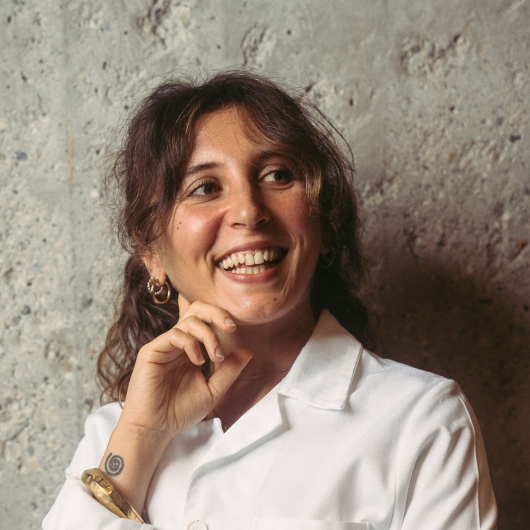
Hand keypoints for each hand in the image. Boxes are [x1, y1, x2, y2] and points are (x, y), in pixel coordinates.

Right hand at [118, 296, 252, 440]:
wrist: (155, 429)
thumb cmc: (181, 411)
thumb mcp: (213, 390)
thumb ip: (230, 370)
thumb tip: (249, 351)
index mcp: (192, 348)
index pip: (206, 320)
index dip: (222, 318)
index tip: (235, 329)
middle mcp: (178, 342)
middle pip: (196, 309)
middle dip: (216, 313)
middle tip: (230, 326)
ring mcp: (165, 345)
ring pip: (188, 321)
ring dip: (208, 335)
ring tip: (216, 357)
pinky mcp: (152, 351)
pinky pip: (175, 335)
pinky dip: (191, 344)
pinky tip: (198, 361)